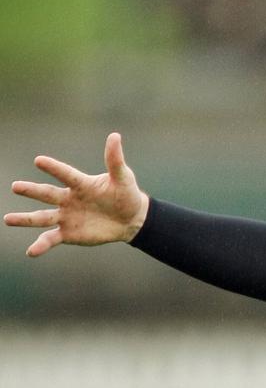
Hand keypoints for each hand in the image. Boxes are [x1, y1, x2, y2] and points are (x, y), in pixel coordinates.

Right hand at [5, 133, 149, 256]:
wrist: (131, 219)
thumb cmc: (125, 194)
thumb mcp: (122, 177)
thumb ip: (115, 160)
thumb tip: (114, 136)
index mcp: (81, 184)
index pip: (66, 175)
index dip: (54, 168)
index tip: (39, 160)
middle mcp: (68, 199)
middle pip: (47, 194)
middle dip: (31, 191)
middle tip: (15, 186)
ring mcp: (66, 217)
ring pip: (42, 217)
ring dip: (25, 219)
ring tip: (7, 219)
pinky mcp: (68, 233)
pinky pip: (51, 238)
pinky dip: (41, 245)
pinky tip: (31, 252)